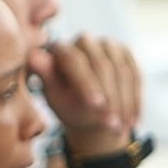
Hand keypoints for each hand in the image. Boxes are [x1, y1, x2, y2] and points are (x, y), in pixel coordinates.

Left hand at [33, 35, 145, 153]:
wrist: (91, 112)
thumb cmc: (67, 105)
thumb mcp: (56, 97)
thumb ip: (47, 76)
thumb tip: (32, 56)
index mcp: (60, 48)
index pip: (75, 60)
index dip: (87, 82)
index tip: (96, 106)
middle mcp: (83, 40)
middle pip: (102, 65)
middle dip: (109, 97)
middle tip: (112, 125)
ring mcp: (107, 44)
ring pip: (122, 72)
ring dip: (124, 102)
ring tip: (122, 127)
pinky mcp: (125, 52)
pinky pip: (135, 75)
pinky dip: (135, 99)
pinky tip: (133, 120)